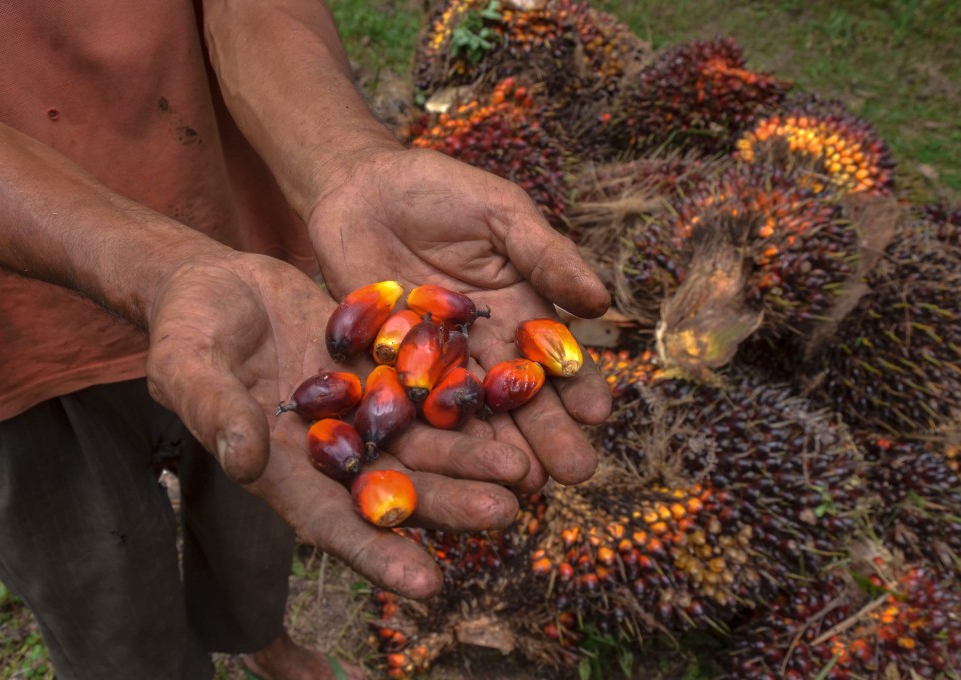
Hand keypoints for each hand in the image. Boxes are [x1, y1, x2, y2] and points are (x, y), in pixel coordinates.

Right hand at [143, 252, 526, 597]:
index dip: (377, 555)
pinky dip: (463, 398)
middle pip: (395, 488)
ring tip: (523, 469)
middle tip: (503, 513)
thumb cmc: (185, 331)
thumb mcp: (186, 366)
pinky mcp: (379, 368)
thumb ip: (216, 411)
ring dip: (471, 458)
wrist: (216, 284)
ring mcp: (360, 410)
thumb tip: (247, 461)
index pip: (331, 524)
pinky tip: (507, 404)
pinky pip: (427, 385)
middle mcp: (330, 451)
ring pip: (422, 443)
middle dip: (448, 505)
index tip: (426, 585)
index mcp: (282, 470)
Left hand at [306, 148, 612, 492]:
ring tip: (522, 484)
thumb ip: (544, 254)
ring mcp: (433, 362)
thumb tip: (601, 301)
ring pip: (469, 414)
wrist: (359, 187)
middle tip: (574, 473)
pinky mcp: (385, 367)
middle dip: (547, 434)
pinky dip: (426, 434)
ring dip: (495, 449)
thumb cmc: (439, 190)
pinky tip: (446, 465)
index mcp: (519, 310)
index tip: (599, 413)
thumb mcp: (500, 212)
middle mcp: (482, 346)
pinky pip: (407, 404)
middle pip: (518, 397)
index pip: (554, 356)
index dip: (578, 384)